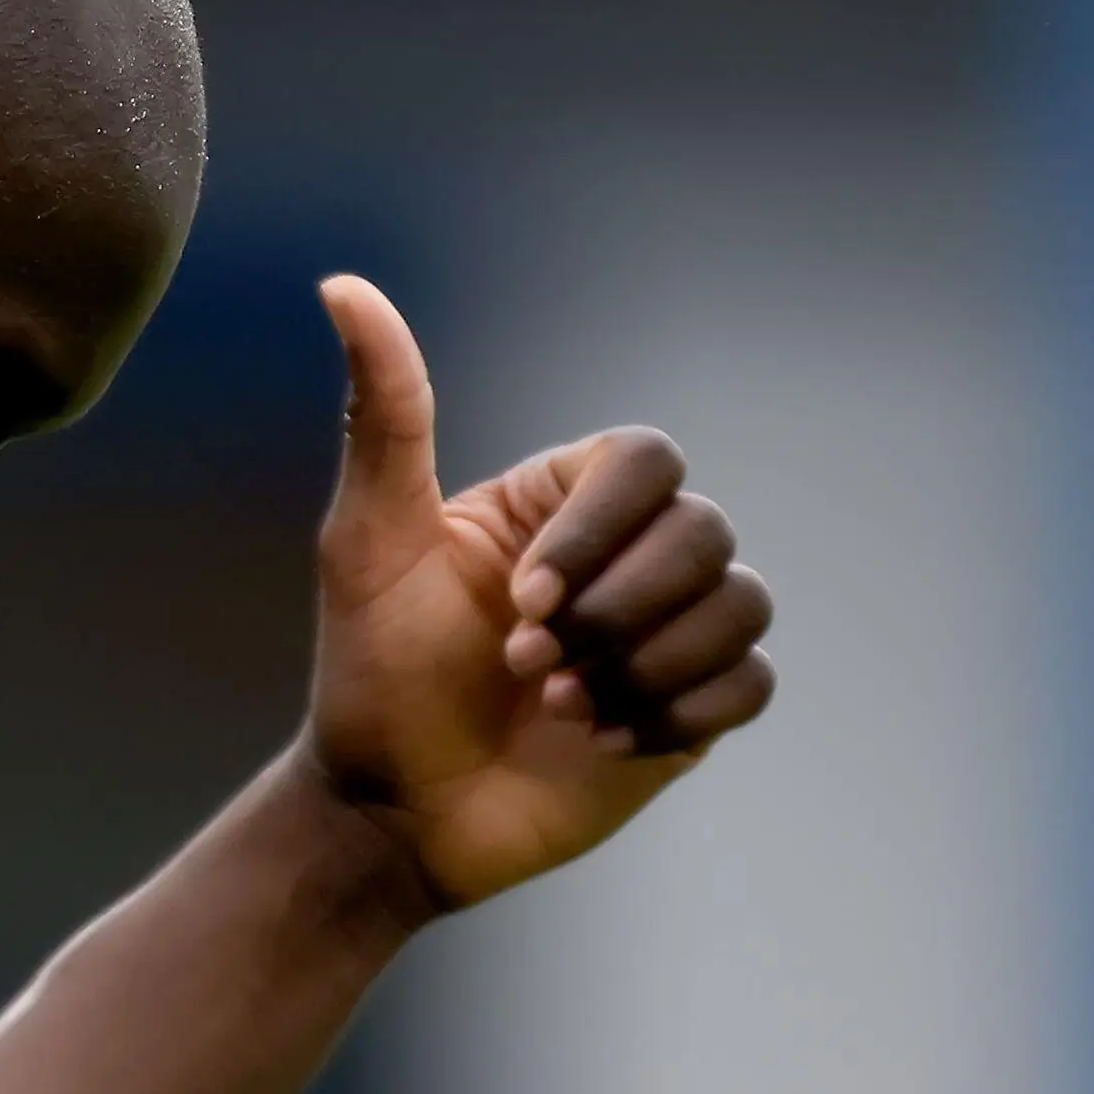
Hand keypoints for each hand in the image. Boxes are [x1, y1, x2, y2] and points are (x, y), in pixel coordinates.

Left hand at [302, 274, 775, 911]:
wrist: (393, 809)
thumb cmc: (373, 671)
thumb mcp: (367, 537)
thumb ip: (384, 410)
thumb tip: (342, 284)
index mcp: (564, 500)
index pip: (647, 460)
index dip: (599, 530)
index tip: (520, 598)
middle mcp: (628, 554)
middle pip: (705, 532)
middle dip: (614, 611)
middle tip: (525, 668)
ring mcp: (668, 632)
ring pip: (740, 605)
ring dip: (644, 665)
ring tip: (558, 707)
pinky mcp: (691, 710)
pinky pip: (751, 685)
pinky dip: (678, 712)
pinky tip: (600, 741)